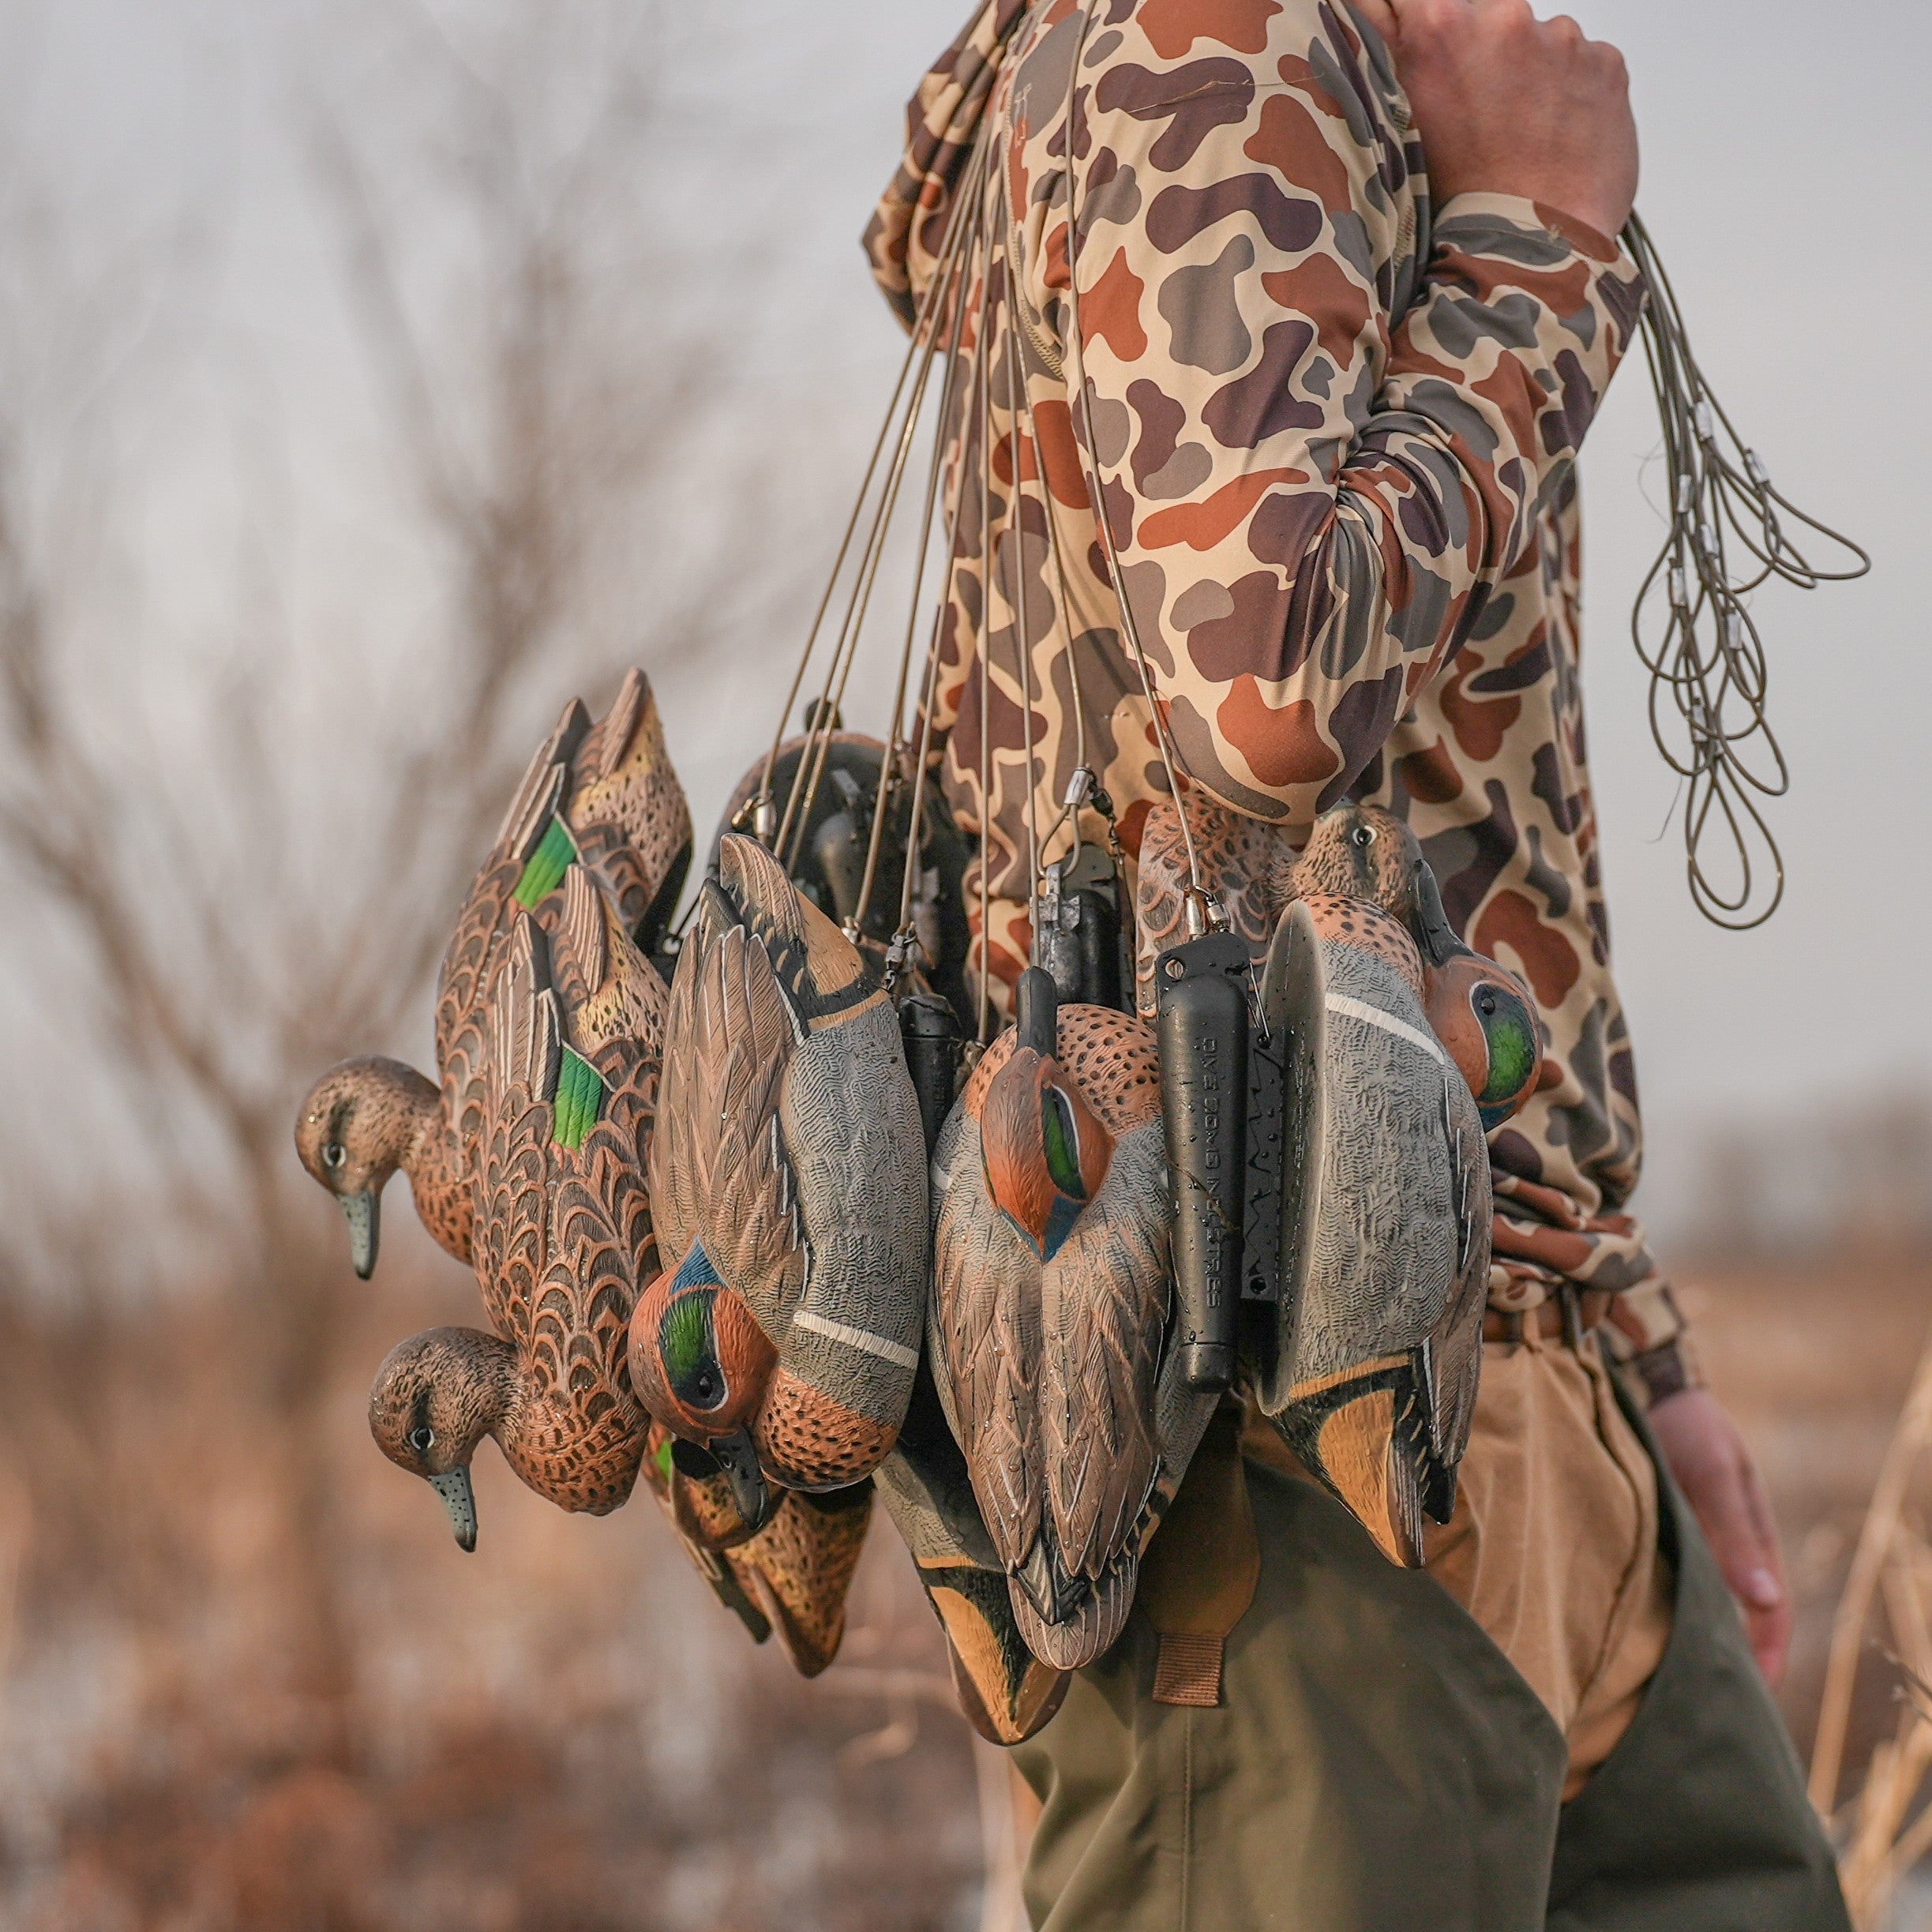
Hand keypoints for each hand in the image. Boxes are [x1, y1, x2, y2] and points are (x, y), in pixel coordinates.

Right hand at [1352, 0, 1639, 239]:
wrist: (1530, 251)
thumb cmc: (1457, 202)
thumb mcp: (1397, 125)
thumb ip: (1388, 54)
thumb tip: (1374, 12)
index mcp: (1441, 24)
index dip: (1419, 24)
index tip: (1426, 54)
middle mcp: (1503, 16)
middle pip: (1484, 16)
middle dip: (1480, 54)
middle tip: (1477, 118)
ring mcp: (1562, 38)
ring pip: (1537, 42)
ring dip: (1528, 75)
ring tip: (1519, 137)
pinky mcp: (1606, 64)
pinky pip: (1583, 65)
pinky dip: (1570, 95)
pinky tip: (1553, 141)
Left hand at [1647, 1387, 1791, 1684]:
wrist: (1648, 1385)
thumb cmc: (1690, 1427)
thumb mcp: (1715, 1475)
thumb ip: (1733, 1532)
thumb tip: (1765, 1599)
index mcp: (1752, 1537)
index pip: (1769, 1611)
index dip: (1766, 1653)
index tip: (1757, 1694)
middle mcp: (1723, 1544)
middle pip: (1734, 1614)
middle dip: (1730, 1658)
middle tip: (1713, 1705)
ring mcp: (1691, 1538)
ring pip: (1698, 1601)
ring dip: (1691, 1637)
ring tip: (1671, 1684)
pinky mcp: (1656, 1529)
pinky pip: (1663, 1579)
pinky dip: (1659, 1607)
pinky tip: (1635, 1633)